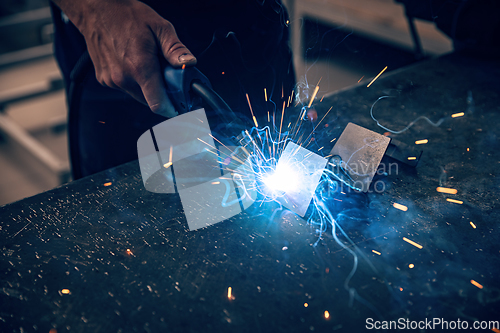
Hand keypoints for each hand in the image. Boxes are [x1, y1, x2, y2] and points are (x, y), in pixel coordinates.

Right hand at [52, 0, 196, 116]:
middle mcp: (123, 78)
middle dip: (161, 92)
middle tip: (165, 75)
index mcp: (140, 67)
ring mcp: (111, 80)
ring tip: (147, 64)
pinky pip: (125, 88)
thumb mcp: (160, 28)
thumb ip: (175, 50)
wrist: (96, 9)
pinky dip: (133, 81)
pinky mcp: (104, 80)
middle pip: (150, 101)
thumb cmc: (126, 15)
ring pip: (138, 95)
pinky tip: (133, 63)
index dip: (172, 108)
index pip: (158, 104)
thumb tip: (189, 64)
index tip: (179, 103)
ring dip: (147, 86)